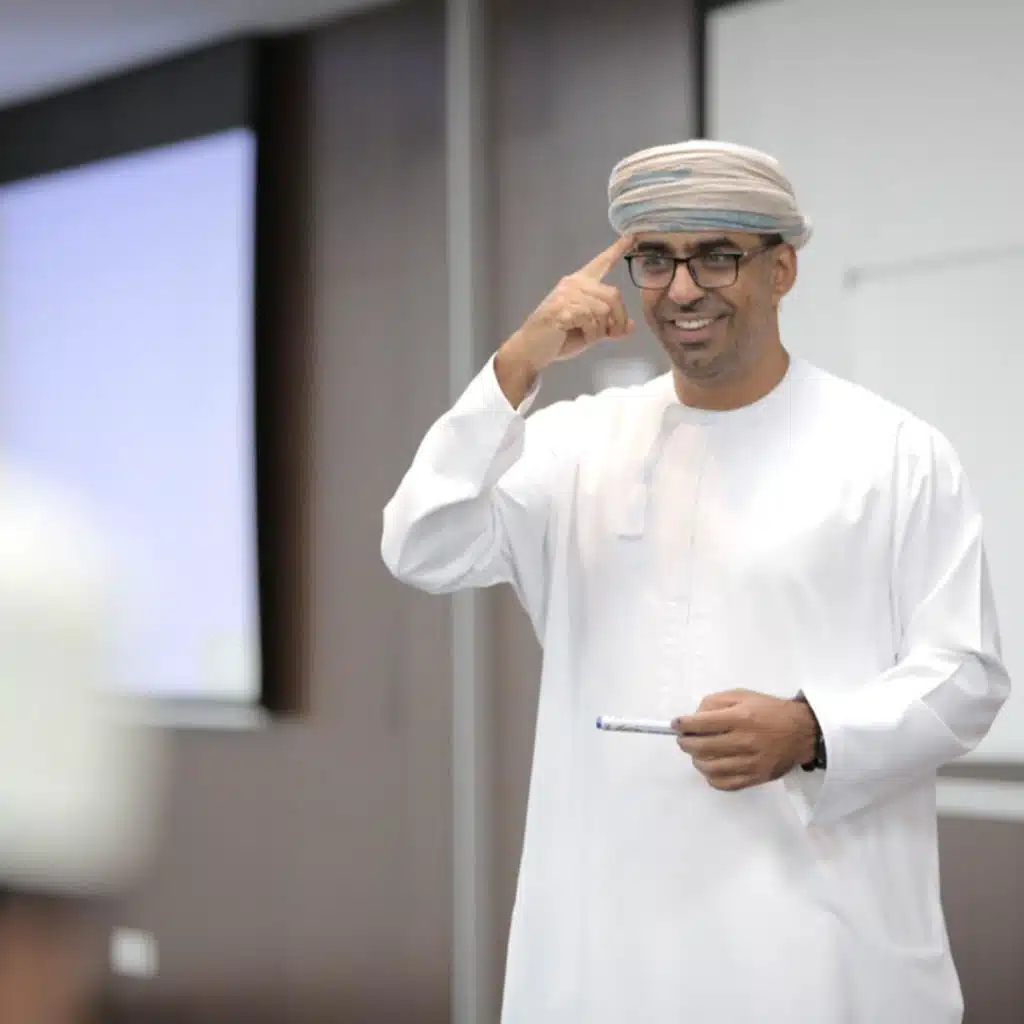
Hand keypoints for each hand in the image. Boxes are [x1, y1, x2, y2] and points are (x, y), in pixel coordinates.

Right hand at [494, 235, 634, 405]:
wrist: (531, 350)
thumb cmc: (559, 339)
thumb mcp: (590, 332)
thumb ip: (608, 326)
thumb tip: (631, 326)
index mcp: (579, 284)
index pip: (601, 264)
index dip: (616, 250)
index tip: (631, 235)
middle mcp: (573, 284)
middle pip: (613, 295)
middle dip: (618, 319)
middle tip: (612, 334)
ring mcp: (566, 294)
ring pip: (603, 310)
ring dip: (600, 330)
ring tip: (587, 336)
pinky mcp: (561, 308)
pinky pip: (590, 319)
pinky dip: (590, 333)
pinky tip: (576, 334)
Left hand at [672, 690, 817, 792]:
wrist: (802, 732)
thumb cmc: (769, 711)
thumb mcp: (742, 695)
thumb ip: (715, 702)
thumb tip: (693, 718)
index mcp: (741, 717)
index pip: (702, 724)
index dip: (683, 725)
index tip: (676, 724)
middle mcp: (745, 741)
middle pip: (702, 747)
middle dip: (686, 742)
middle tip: (684, 738)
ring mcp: (750, 763)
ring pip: (710, 768)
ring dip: (697, 760)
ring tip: (698, 752)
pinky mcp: (755, 778)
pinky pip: (724, 783)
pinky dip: (711, 777)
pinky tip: (712, 766)